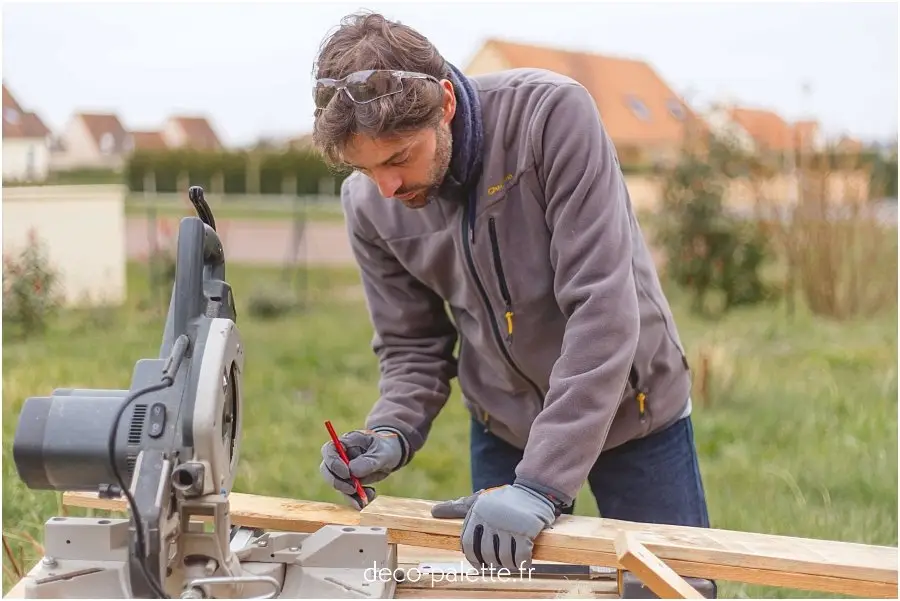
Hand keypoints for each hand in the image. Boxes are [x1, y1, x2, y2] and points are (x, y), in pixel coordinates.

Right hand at [319, 428, 403, 508]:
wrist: (392, 454)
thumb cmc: (385, 447)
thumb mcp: (382, 452)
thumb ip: (368, 461)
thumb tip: (352, 471)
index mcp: (346, 442)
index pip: (329, 450)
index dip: (333, 463)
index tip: (347, 474)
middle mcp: (340, 457)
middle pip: (327, 470)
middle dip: (337, 482)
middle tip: (353, 489)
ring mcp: (343, 470)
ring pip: (337, 485)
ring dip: (349, 494)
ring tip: (368, 495)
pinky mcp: (349, 482)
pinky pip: (348, 494)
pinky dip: (357, 499)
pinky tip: (370, 496)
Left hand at [431, 484, 556, 572]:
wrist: (534, 490)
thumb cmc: (503, 499)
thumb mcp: (479, 500)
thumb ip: (457, 508)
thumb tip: (433, 512)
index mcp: (477, 513)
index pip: (469, 544)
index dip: (474, 558)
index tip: (479, 564)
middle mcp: (491, 520)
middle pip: (487, 554)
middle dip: (493, 563)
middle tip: (498, 565)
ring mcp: (509, 526)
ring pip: (504, 558)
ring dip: (508, 565)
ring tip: (512, 564)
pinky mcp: (526, 531)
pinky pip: (521, 557)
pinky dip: (522, 564)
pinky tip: (524, 563)